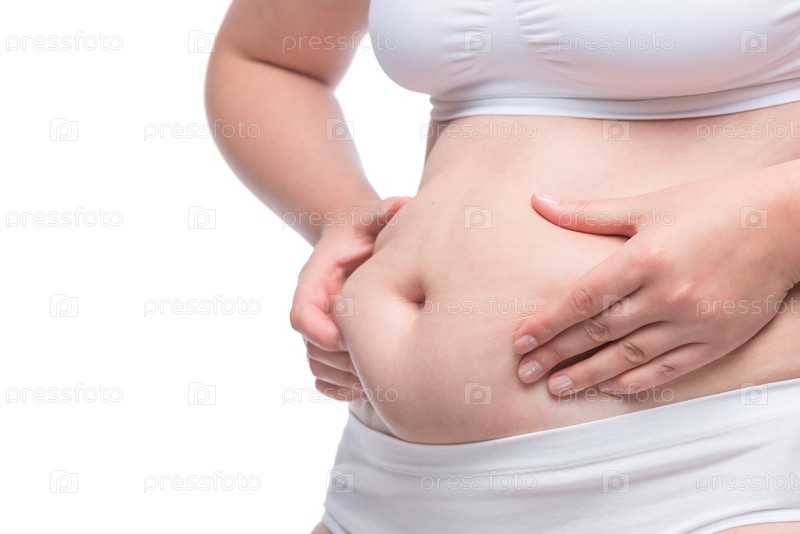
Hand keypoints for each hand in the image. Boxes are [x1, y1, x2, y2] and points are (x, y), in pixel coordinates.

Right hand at [290, 196, 409, 400]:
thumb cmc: (368, 228)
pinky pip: (323, 380)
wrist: (357, 239)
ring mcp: (321, 329)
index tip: (351, 340)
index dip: (322, 333)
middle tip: (379, 365)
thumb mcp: (374, 214)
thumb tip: (399, 207)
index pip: (301, 316)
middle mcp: (313, 309)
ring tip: (379, 380)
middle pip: (311, 350)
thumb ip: (384, 210)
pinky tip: (368, 388)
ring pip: (317, 368)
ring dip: (344, 379)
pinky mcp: (332, 345)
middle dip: (342, 362)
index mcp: (314, 281)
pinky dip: (340, 390)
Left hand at [514, 170, 799, 395]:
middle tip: (525, 373)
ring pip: (629, 357)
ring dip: (588, 376)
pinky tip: (609, 388)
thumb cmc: (714, 206)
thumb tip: (538, 202)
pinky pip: (668, 369)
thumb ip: (589, 214)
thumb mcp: (649, 204)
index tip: (519, 342)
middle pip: (598, 332)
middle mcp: (668, 293)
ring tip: (556, 388)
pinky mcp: (718, 340)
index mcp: (646, 256)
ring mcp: (694, 321)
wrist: (789, 222)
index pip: (582, 299)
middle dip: (556, 354)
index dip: (547, 323)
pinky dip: (635, 381)